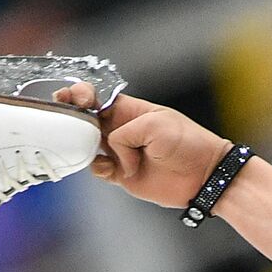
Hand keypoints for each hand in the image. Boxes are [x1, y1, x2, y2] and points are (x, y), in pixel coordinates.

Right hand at [53, 83, 231, 208]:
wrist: (205, 176)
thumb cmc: (188, 144)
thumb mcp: (156, 125)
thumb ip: (125, 133)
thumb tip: (112, 151)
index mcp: (130, 110)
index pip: (97, 98)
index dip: (81, 95)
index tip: (76, 98)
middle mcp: (122, 129)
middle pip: (86, 120)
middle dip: (72, 117)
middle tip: (67, 118)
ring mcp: (121, 152)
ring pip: (87, 146)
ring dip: (83, 146)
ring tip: (94, 148)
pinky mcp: (123, 174)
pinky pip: (98, 169)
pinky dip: (98, 168)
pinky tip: (112, 169)